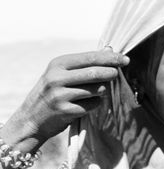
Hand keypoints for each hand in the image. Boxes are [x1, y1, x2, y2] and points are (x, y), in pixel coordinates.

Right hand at [7, 50, 128, 146]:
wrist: (32, 118)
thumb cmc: (53, 92)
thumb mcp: (62, 73)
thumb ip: (85, 63)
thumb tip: (110, 50)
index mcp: (58, 64)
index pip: (90, 57)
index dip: (110, 58)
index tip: (125, 59)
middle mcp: (57, 78)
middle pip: (94, 73)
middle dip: (111, 73)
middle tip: (116, 74)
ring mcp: (60, 95)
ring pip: (97, 90)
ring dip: (102, 91)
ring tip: (93, 92)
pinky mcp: (66, 111)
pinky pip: (93, 105)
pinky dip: (94, 105)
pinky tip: (84, 105)